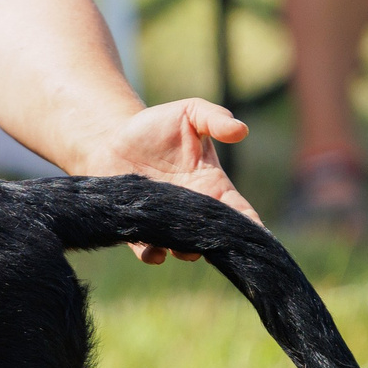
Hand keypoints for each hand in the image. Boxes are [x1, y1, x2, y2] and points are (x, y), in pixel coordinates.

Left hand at [78, 99, 259, 263]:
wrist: (111, 139)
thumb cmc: (155, 126)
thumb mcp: (189, 113)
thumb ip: (214, 118)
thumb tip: (241, 130)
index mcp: (214, 187)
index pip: (241, 213)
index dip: (252, 227)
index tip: (255, 238)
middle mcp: (193, 211)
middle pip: (216, 238)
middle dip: (220, 245)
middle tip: (215, 242)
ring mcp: (167, 222)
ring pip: (185, 250)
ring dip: (187, 252)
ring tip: (185, 246)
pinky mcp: (139, 229)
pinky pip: (150, 252)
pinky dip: (154, 255)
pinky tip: (155, 251)